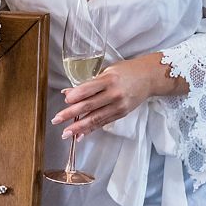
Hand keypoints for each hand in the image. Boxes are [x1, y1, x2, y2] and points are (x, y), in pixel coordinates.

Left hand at [51, 52, 187, 137]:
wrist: (150, 78)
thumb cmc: (127, 71)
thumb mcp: (108, 71)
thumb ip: (90, 83)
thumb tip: (68, 92)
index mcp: (109, 80)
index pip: (88, 89)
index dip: (75, 96)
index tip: (64, 100)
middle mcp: (114, 94)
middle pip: (89, 106)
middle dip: (70, 114)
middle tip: (56, 120)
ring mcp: (119, 106)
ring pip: (95, 118)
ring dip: (78, 127)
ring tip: (65, 133)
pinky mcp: (121, 114)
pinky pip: (103, 123)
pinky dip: (90, 130)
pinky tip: (80, 135)